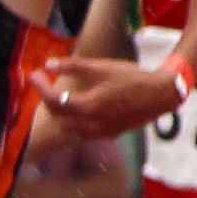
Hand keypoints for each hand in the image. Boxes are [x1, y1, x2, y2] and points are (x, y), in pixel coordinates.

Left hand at [37, 56, 182, 137]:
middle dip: (47, 99)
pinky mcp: (111, 133)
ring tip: (57, 95)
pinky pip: (83, 132)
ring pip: (70, 127)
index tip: (35, 74)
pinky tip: (77, 110)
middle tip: (43, 82)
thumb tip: (48, 63)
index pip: (54, 100)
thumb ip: (74, 65)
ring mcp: (102, 131)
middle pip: (59, 115)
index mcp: (88, 106)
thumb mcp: (102, 67)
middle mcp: (92, 123)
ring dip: (60, 112)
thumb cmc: (133, 78)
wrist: (161, 95)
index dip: (41, 87)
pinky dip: (74, 121)